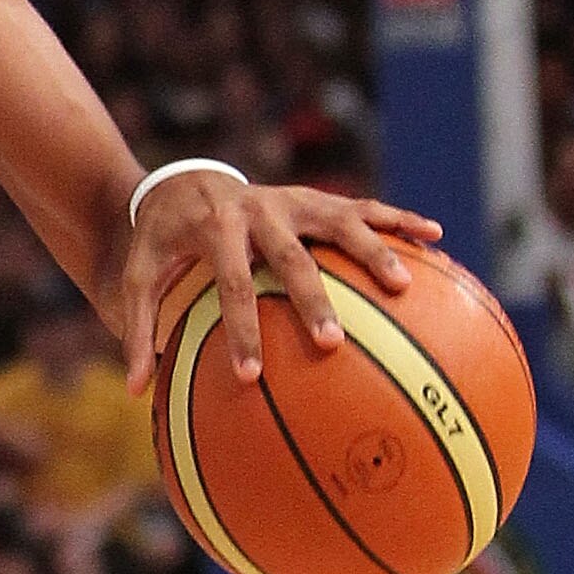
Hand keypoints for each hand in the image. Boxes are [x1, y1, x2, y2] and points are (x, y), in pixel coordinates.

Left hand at [119, 174, 442, 391]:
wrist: (183, 181)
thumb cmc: (162, 241)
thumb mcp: (138, 278)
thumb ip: (138, 329)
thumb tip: (137, 391)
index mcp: (215, 229)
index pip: (231, 285)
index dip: (241, 330)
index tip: (250, 375)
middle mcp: (260, 209)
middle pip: (292, 257)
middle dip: (314, 300)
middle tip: (332, 343)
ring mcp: (294, 200)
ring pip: (341, 222)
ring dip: (374, 252)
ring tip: (403, 287)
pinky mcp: (318, 198)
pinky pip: (365, 207)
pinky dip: (400, 220)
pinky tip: (437, 238)